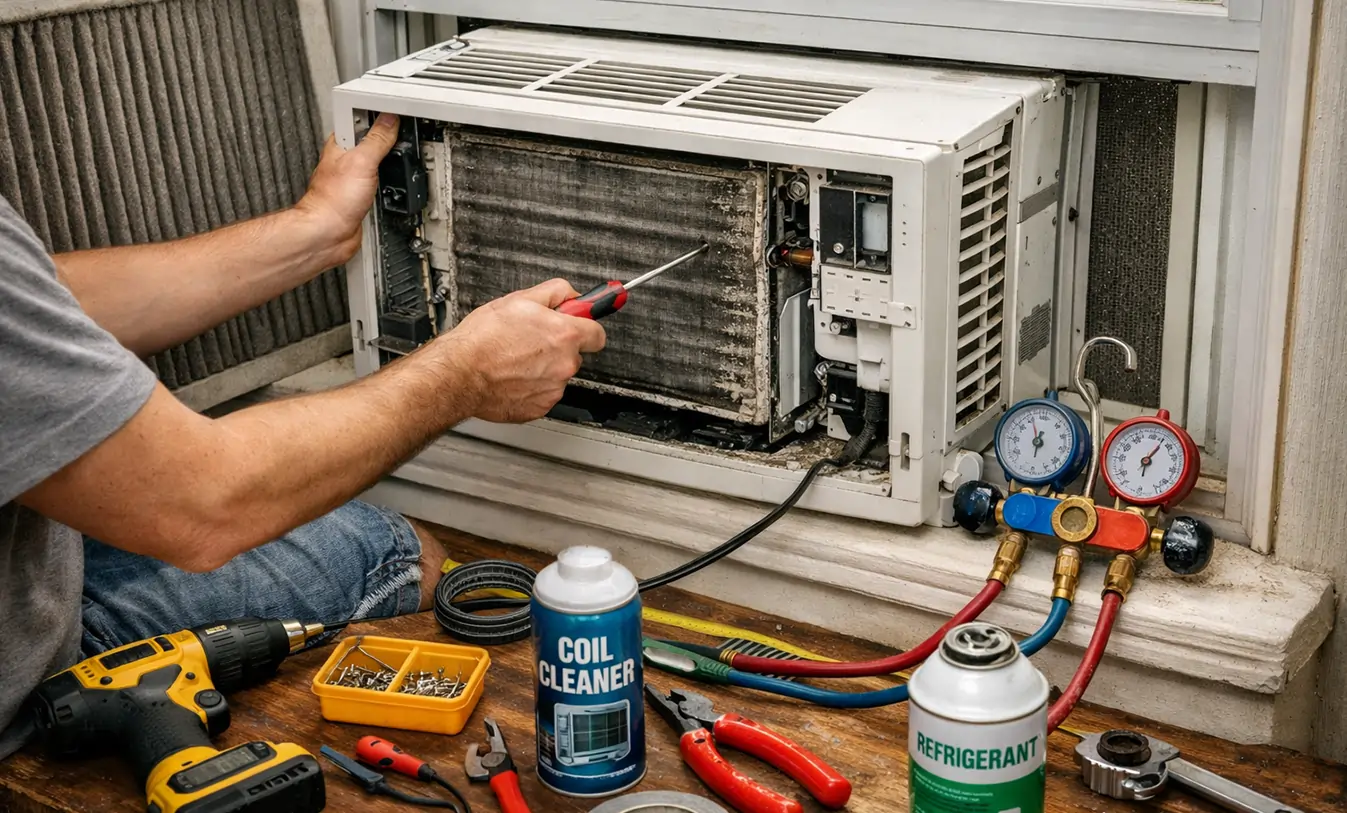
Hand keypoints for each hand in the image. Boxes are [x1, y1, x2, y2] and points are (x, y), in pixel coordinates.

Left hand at [295, 113, 400, 264]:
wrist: (328, 233)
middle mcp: (346, 159)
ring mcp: (352, 177)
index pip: (361, 119)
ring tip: (400, 152)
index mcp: (340, 143)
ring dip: (387, 159)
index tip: (397, 112)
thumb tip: (389, 120)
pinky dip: (386, 178)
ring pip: (374, 160)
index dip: (378, 114)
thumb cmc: (333, 200)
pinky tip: (390, 179)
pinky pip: (377, 180)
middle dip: (386, 136)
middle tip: (403, 131)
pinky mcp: (359, 194)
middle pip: (370, 139)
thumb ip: (377, 139)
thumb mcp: (361, 161)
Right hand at [445, 279, 606, 422]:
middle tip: (531, 340)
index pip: (598, 333)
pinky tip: (512, 376)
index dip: (585, 326)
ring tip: (515, 358)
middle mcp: (564, 364)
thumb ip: (555, 292)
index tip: (579, 325)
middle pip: (575, 354)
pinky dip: (531, 386)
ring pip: (557, 374)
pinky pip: (543, 393)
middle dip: (558, 347)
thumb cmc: (483, 339)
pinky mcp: (540, 407)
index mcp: (565, 336)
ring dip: (543, 367)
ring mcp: (553, 388)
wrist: (460, 374)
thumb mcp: (519, 299)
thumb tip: (570, 294)